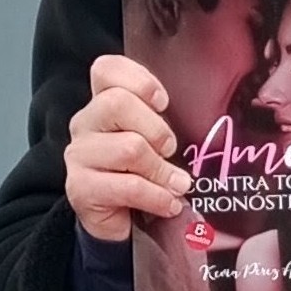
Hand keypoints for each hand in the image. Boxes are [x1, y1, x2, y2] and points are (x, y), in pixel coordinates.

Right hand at [64, 54, 189, 242]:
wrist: (120, 221)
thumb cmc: (142, 172)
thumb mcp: (155, 140)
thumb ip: (165, 121)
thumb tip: (210, 118)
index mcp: (102, 102)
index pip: (105, 68)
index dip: (139, 79)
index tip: (164, 103)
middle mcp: (85, 123)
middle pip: (117, 104)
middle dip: (156, 128)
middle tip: (171, 149)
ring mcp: (79, 155)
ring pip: (128, 148)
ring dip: (163, 170)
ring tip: (178, 184)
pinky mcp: (80, 188)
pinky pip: (128, 186)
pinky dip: (157, 197)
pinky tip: (170, 204)